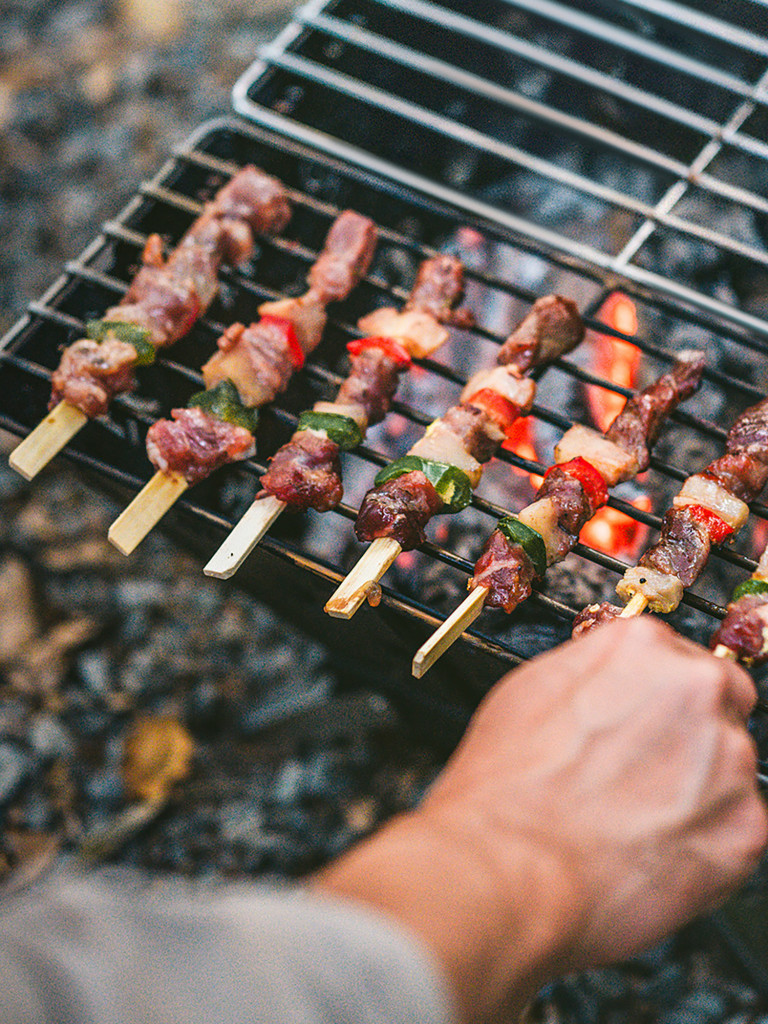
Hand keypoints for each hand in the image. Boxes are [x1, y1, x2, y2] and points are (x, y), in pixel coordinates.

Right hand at [312, 618, 766, 1022]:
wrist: (507, 869)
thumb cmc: (505, 788)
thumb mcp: (530, 689)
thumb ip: (594, 670)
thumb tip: (614, 680)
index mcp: (642, 646)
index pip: (678, 656)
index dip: (657, 695)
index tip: (645, 718)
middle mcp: (697, 690)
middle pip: (720, 700)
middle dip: (692, 731)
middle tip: (645, 768)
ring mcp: (729, 759)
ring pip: (729, 767)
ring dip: (697, 787)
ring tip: (634, 817)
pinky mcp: (746, 828)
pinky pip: (735, 826)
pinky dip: (703, 840)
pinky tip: (650, 847)